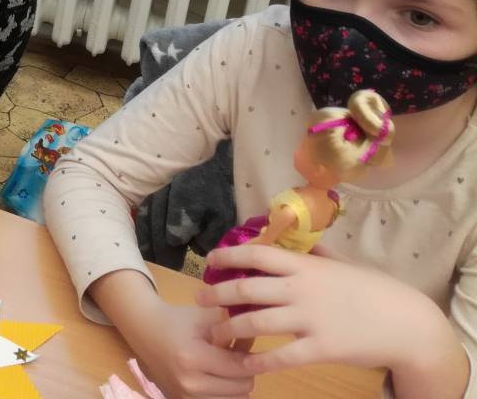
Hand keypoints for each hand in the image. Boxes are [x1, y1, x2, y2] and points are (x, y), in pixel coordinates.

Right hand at [122, 301, 255, 397]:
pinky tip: (220, 378)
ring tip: (229, 368)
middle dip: (247, 372)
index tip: (256, 350)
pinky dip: (226, 394)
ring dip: (238, 386)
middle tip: (240, 357)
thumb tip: (258, 337)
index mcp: (193, 358)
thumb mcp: (205, 316)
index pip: (240, 368)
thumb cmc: (177, 321)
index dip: (254, 359)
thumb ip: (234, 327)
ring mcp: (185, 397)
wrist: (145, 331)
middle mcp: (189, 383)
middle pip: (242, 388)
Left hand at [197, 243, 452, 380]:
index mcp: (306, 266)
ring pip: (256, 323)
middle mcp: (302, 289)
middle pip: (246, 289)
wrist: (407, 325)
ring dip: (229, 329)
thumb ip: (320, 255)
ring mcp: (310, 320)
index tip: (210, 261)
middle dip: (217, 294)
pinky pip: (281, 357)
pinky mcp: (320, 349)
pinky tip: (245, 364)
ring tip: (214, 333)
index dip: (228, 256)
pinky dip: (258, 361)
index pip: (257, 254)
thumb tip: (304, 242)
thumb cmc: (376, 292)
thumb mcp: (345, 265)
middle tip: (199, 300)